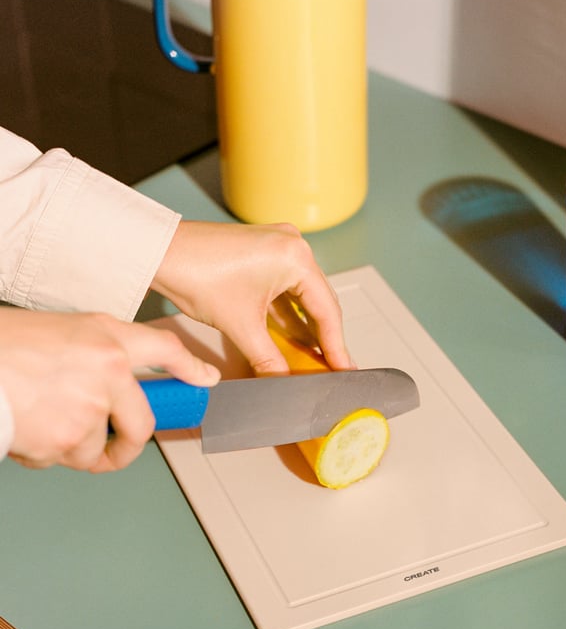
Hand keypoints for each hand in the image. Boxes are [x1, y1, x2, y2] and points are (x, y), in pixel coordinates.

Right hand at [0, 309, 218, 471]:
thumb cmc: (6, 346)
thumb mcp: (67, 331)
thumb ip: (104, 352)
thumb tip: (123, 383)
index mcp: (107, 341)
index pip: (165, 350)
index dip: (190, 367)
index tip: (205, 381)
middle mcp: (108, 373)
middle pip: (140, 427)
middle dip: (127, 445)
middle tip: (117, 446)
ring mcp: (89, 411)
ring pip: (94, 448)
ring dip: (70, 445)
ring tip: (40, 419)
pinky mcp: (66, 442)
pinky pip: (65, 460)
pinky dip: (45, 454)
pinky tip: (27, 429)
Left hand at [151, 221, 353, 373]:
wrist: (157, 252)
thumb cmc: (194, 272)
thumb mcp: (240, 326)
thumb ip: (269, 359)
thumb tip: (284, 383)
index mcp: (296, 257)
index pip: (327, 310)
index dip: (336, 346)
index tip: (344, 369)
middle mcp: (292, 245)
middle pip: (318, 301)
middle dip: (323, 338)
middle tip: (333, 368)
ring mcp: (276, 246)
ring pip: (300, 295)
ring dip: (305, 327)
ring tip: (315, 358)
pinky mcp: (260, 252)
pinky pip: (283, 288)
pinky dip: (287, 314)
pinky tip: (291, 338)